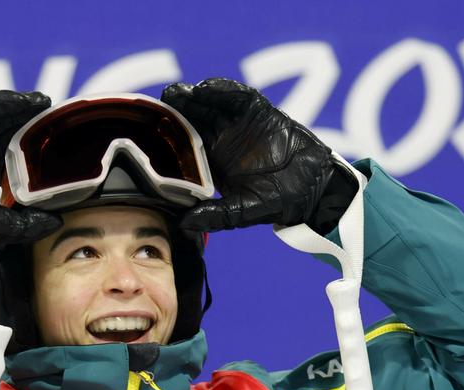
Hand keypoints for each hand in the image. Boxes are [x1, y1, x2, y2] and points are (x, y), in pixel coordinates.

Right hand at [0, 90, 61, 241]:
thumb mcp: (4, 225)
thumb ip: (30, 225)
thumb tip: (58, 223)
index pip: (14, 147)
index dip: (34, 139)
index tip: (55, 135)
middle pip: (8, 126)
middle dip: (30, 118)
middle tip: (54, 115)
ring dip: (21, 106)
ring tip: (43, 103)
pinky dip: (5, 100)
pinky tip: (26, 101)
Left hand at [161, 78, 356, 233]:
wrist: (312, 186)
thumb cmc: (276, 201)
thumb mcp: (243, 211)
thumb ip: (216, 215)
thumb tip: (184, 225)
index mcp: (211, 160)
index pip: (183, 143)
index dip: (168, 135)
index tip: (151, 130)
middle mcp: (221, 139)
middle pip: (193, 117)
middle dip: (177, 108)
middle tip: (160, 102)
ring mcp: (238, 123)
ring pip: (210, 104)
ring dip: (194, 96)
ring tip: (179, 93)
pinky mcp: (258, 111)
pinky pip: (238, 96)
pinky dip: (224, 90)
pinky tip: (208, 89)